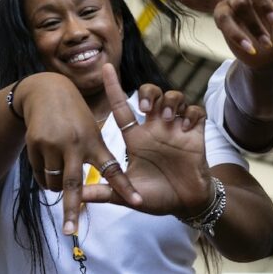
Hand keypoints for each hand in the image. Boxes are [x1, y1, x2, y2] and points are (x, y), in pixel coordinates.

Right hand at [17, 73, 141, 234]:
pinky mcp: (35, 144)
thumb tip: (102, 184)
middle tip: (71, 231)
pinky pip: (40, 174)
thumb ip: (97, 153)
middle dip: (72, 210)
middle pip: (72, 184)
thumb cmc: (75, 114)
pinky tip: (49, 165)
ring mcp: (52, 144)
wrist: (46, 91)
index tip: (138, 202)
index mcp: (94, 141)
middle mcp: (74, 144)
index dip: (125, 187)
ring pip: (54, 183)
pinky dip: (46, 178)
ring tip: (61, 179)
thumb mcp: (91, 128)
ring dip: (58, 190)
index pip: (112, 168)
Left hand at [81, 65, 211, 218]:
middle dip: (148, 93)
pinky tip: (186, 127)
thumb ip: (104, 193)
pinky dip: (191, 113)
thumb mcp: (128, 195)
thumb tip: (77, 197)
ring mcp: (176, 129)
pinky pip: (195, 111)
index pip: (122, 107)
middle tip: (146, 109)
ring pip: (173, 96)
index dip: (113, 87)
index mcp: (136, 137)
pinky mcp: (195, 134)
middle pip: (150, 93)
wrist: (186, 205)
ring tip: (167, 118)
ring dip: (170, 101)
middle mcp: (155, 128)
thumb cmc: (156, 196)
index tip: (105, 68)